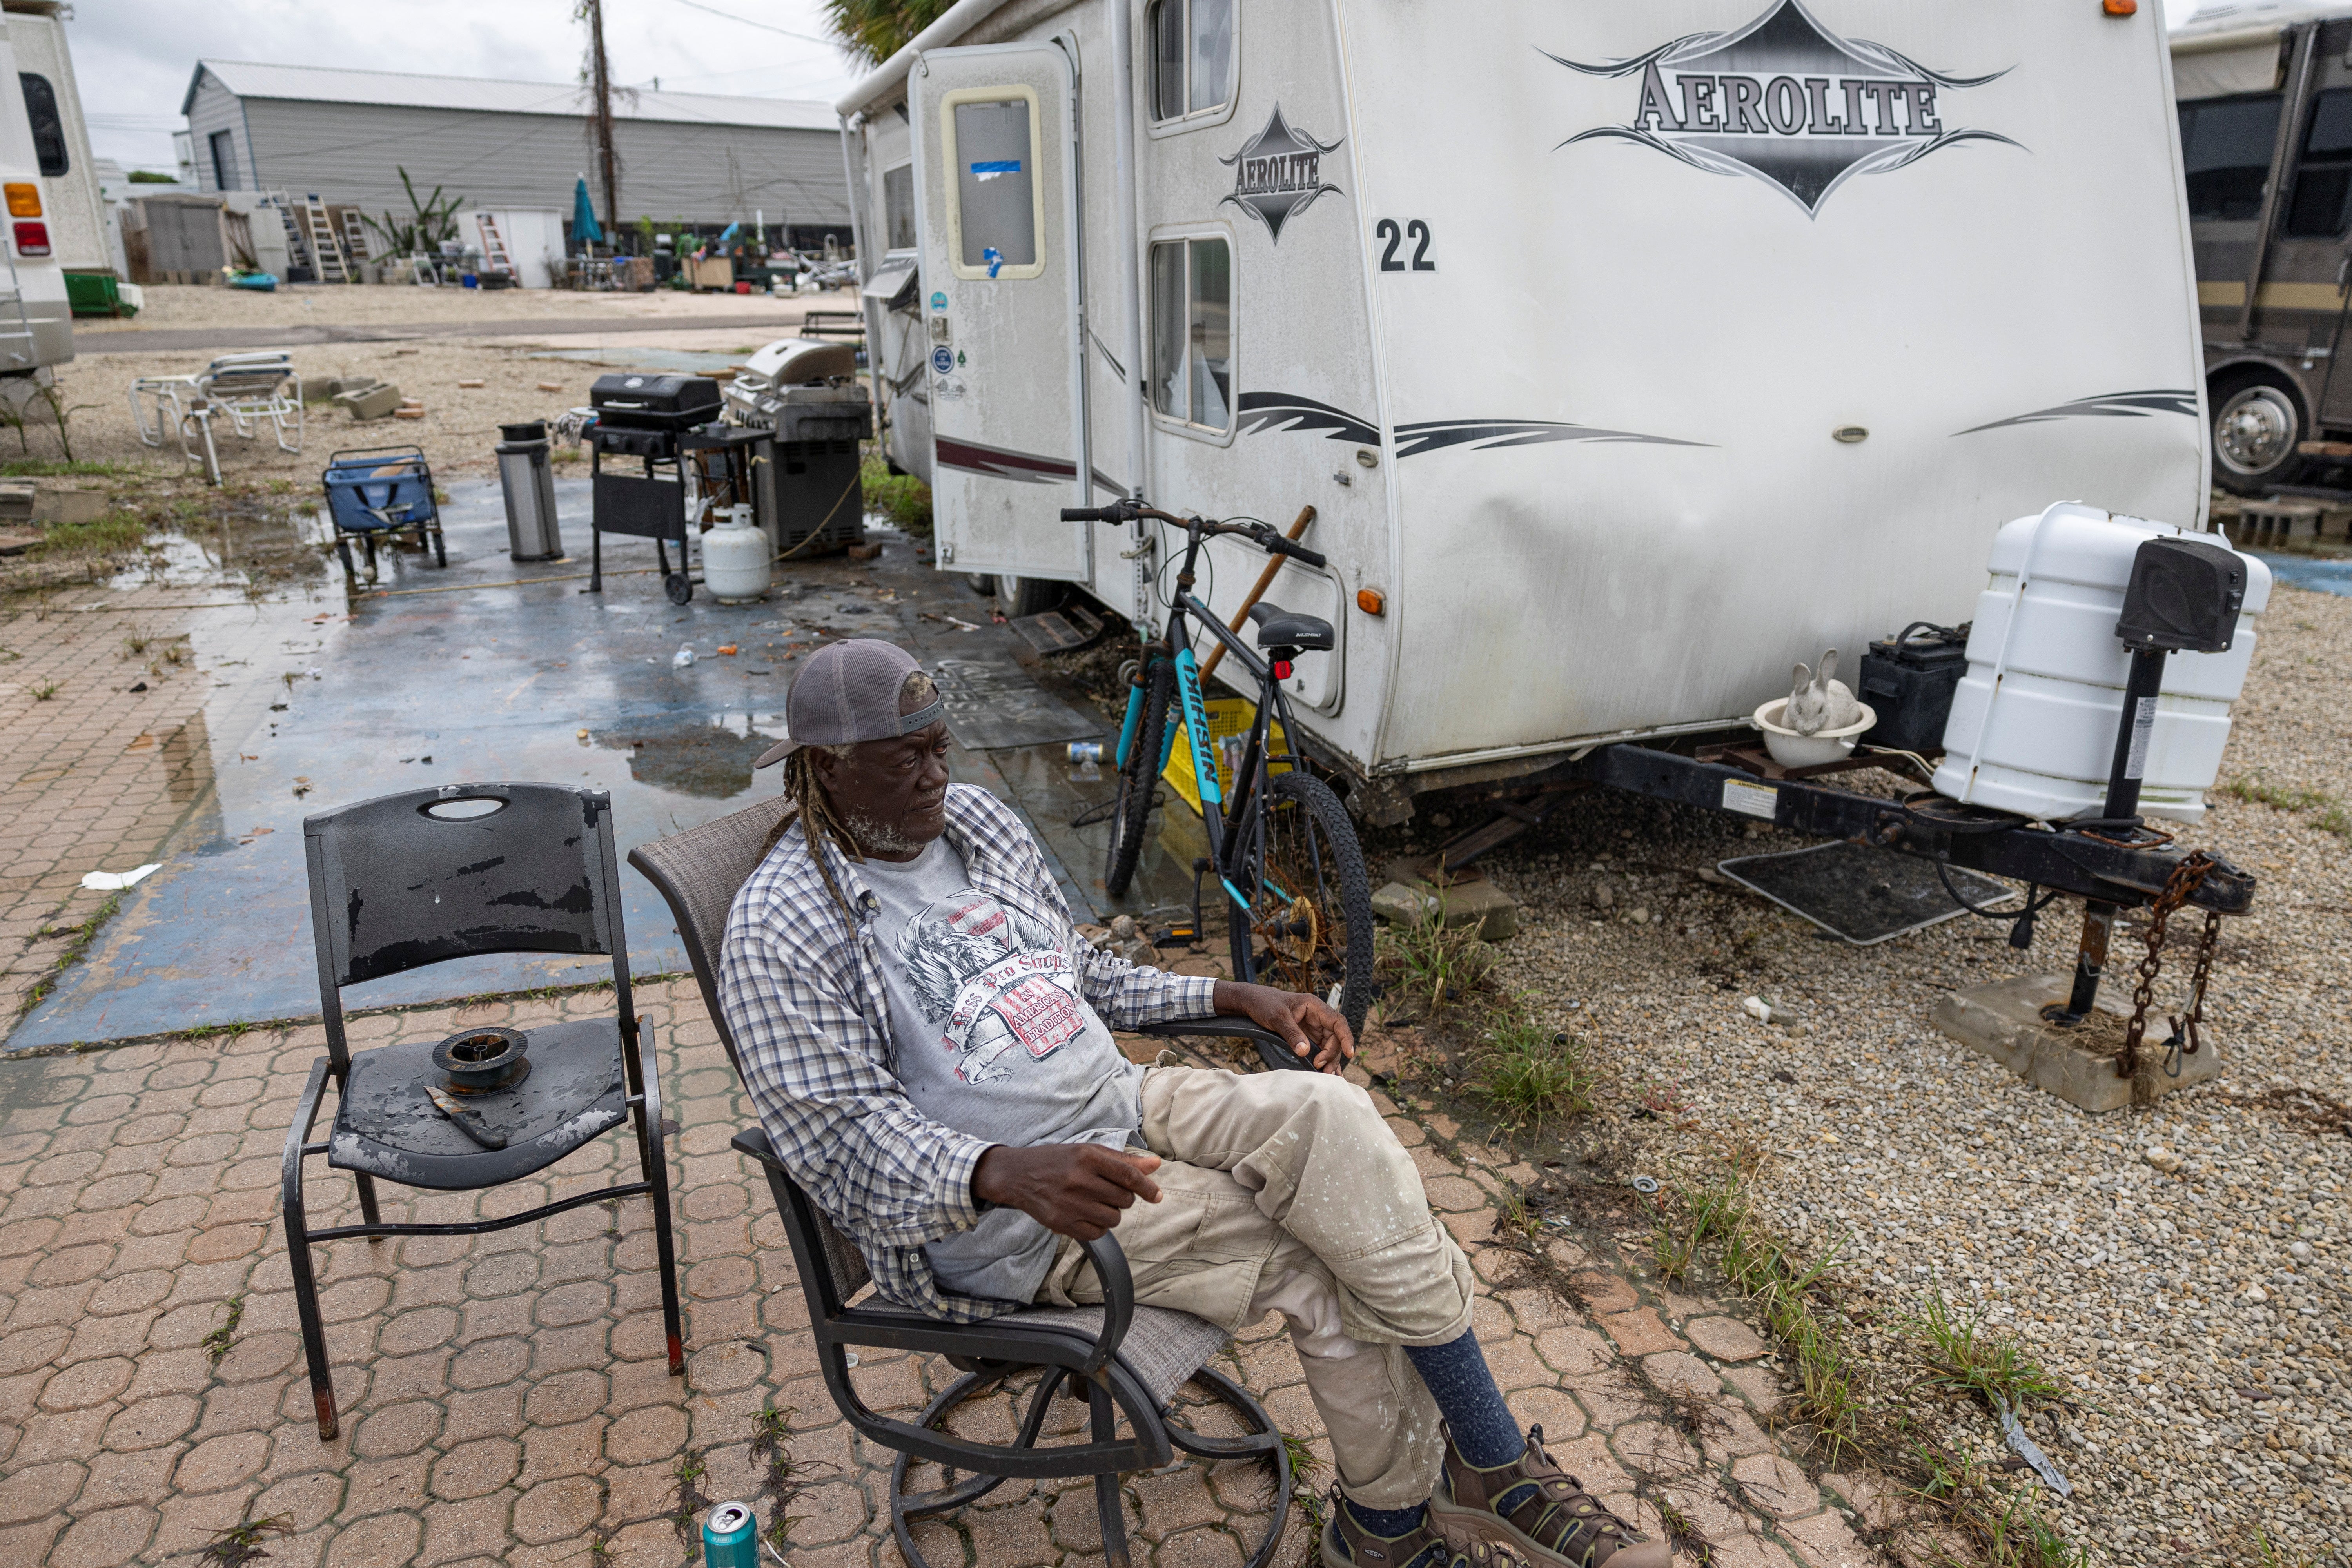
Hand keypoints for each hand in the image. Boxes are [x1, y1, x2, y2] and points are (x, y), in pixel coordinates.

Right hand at [971, 1143, 1162, 1239]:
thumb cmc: (1057, 1161)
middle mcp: (1079, 1180)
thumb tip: (1155, 1165)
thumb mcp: (1088, 1152)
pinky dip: (1097, 1226)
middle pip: (1124, 1199)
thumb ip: (1122, 1160)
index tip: (1157, 1196)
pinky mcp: (1062, 1224)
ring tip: (1094, 1202)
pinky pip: (1097, 1233)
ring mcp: (1070, 1204)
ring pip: (1113, 1218)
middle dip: (1122, 1197)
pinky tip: (1085, 1214)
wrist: (1017, 1175)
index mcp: (1087, 1157)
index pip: (1128, 1176)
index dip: (1147, 1188)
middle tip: (1106, 1190)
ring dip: (1110, 1212)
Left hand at [1213, 979, 1354, 1072]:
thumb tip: (1305, 1052)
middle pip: (1335, 1037)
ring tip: (1326, 1076)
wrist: (1251, 1002)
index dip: (1346, 1037)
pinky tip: (1329, 1074)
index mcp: (1314, 1006)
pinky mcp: (1307, 1036)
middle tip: (1322, 1069)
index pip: (1337, 1022)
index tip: (1348, 1053)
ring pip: (1329, 1045)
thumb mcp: (1276, 1018)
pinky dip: (1324, 1060)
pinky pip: (1319, 1049)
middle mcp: (1317, 1017)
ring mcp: (1313, 1027)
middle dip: (1332, 1054)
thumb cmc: (1264, 1003)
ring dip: (1329, 1060)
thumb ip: (1292, 1034)